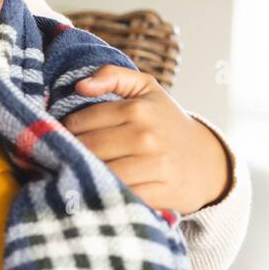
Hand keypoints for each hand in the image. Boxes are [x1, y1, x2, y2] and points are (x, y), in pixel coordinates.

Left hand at [65, 65, 231, 213]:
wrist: (206, 161)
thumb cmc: (165, 122)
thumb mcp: (145, 89)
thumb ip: (112, 75)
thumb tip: (81, 86)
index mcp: (137, 109)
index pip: (78, 122)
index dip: (64, 131)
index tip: (63, 137)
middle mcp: (145, 136)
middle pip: (86, 148)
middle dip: (68, 153)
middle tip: (62, 157)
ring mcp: (154, 166)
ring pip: (99, 171)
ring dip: (81, 174)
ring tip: (75, 172)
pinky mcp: (159, 192)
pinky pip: (117, 193)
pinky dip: (102, 193)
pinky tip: (96, 189)